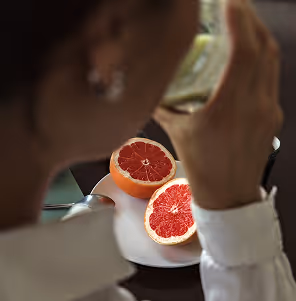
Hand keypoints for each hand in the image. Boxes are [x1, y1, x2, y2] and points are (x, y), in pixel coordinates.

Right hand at [154, 0, 282, 209]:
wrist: (229, 196)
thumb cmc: (202, 167)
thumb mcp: (178, 133)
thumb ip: (164, 107)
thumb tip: (149, 88)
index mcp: (229, 107)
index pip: (243, 52)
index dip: (239, 21)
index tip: (229, 1)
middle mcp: (255, 104)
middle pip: (263, 49)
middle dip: (251, 20)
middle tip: (236, 4)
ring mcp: (268, 110)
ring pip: (271, 62)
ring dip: (259, 37)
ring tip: (244, 23)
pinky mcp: (272, 116)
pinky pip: (270, 78)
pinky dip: (261, 59)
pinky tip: (248, 56)